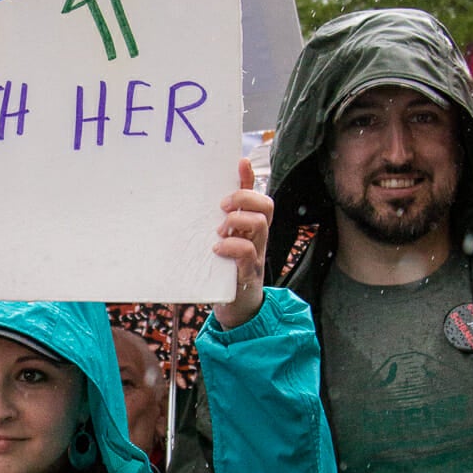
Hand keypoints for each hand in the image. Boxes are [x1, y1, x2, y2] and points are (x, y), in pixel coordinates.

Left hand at [212, 158, 272, 329]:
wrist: (236, 309)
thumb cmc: (226, 271)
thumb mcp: (224, 243)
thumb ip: (219, 222)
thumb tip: (207, 199)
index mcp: (251, 229)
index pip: (257, 196)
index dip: (250, 178)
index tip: (239, 163)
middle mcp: (258, 238)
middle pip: (265, 206)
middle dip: (244, 199)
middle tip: (222, 207)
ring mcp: (257, 255)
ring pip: (260, 226)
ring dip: (238, 223)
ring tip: (219, 232)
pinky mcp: (249, 273)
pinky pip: (248, 253)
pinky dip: (232, 247)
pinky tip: (217, 250)